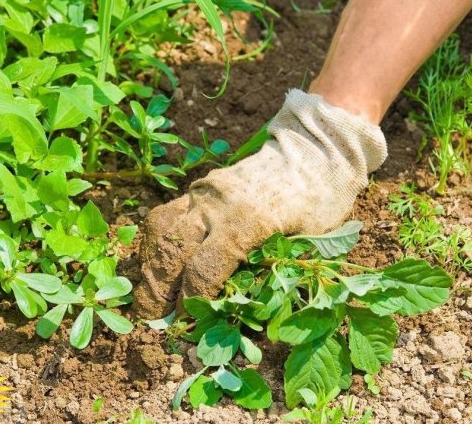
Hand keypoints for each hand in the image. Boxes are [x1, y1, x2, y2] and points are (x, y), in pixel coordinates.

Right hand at [133, 90, 387, 317]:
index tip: (187, 322)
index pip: (203, 270)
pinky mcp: (200, 187)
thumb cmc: (321, 201)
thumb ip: (275, 273)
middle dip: (157, 289)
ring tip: (151, 291)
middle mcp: (217, 205)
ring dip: (150, 264)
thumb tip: (240, 311)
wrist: (315, 149)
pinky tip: (160, 261)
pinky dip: (157, 241)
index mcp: (247, 222)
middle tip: (155, 317)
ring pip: (160, 229)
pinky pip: (167, 214)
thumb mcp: (311, 243)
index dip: (191, 302)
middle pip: (171, 251)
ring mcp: (204, 192)